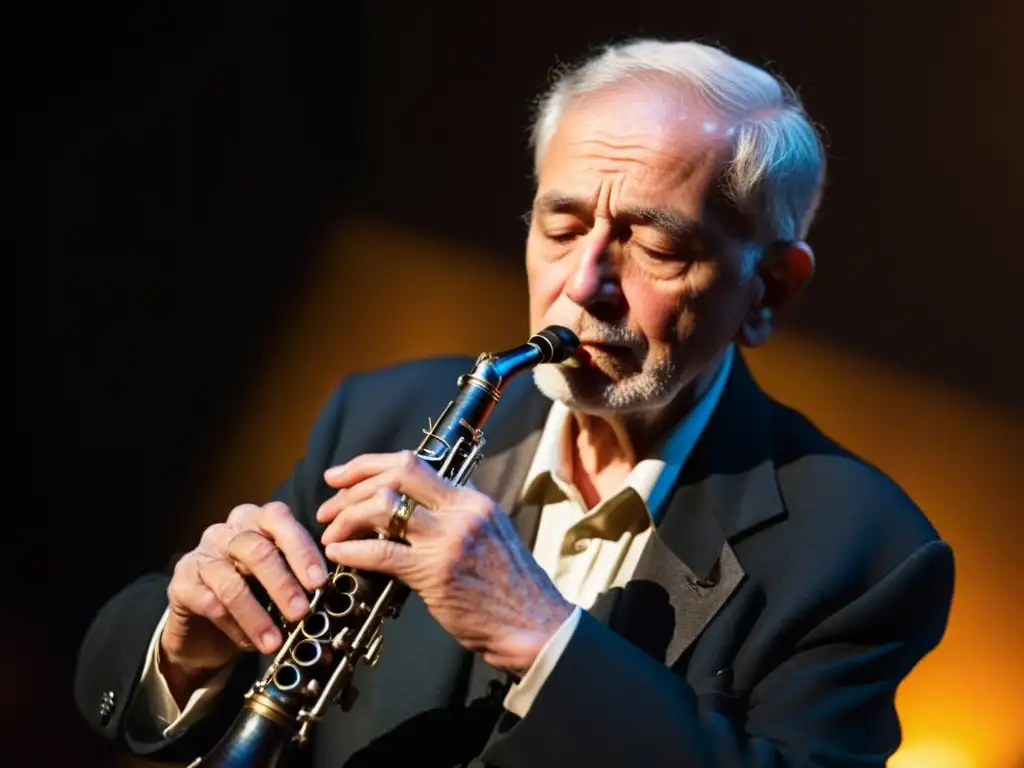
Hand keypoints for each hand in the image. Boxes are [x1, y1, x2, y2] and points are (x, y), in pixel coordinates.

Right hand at [161, 502, 327, 700]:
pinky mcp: (181, 581)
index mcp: (258, 520)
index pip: (280, 520)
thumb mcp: (281, 578)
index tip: (319, 582)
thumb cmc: (254, 592)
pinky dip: (234, 627)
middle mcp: (228, 531)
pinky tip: (248, 643)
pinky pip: (209, 604)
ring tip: (275, 642)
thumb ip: (301, 575)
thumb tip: (331, 592)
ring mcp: (202, 554)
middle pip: (257, 551)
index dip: (302, 550)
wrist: (206, 624)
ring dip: (257, 616)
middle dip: (283, 584)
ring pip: (231, 582)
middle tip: (301, 613)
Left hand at [317, 451, 572, 676]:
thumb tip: (417, 505)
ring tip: (331, 535)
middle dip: (352, 486)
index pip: (414, 463)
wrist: (533, 625)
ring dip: (347, 518)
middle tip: (328, 507)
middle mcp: (460, 511)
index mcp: (471, 499)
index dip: (369, 465)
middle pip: (396, 474)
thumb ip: (456, 515)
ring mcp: (448, 540)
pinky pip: (381, 553)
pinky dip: (352, 551)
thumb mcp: (490, 534)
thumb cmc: (509, 587)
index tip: (342, 475)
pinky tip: (339, 555)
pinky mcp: (435, 573)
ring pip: (383, 507)